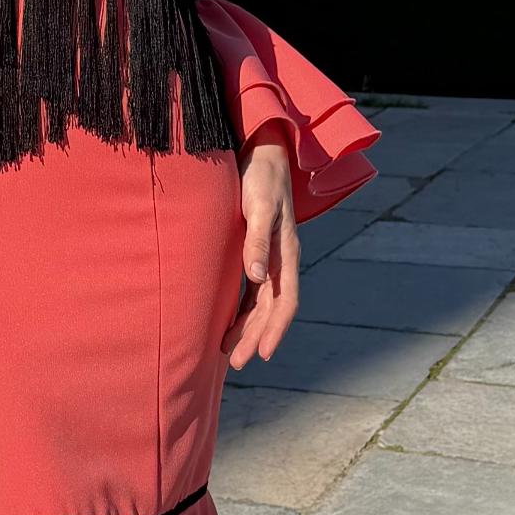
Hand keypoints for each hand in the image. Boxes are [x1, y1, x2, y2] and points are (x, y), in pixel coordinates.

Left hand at [223, 135, 299, 369]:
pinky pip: (253, 289)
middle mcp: (281, 259)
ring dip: (248, 327)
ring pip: (262, 302)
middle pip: (271, 308)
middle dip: (256, 337)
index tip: (260, 355)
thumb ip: (258, 240)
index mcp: (286, 252)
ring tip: (228, 351)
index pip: (285, 301)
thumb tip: (257, 276)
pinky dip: (243, 309)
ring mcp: (270, 256)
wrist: (262, 150)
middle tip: (236, 363)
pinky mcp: (256, 249)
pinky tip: (229, 321)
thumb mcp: (259, 206)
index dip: (274, 330)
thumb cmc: (260, 177)